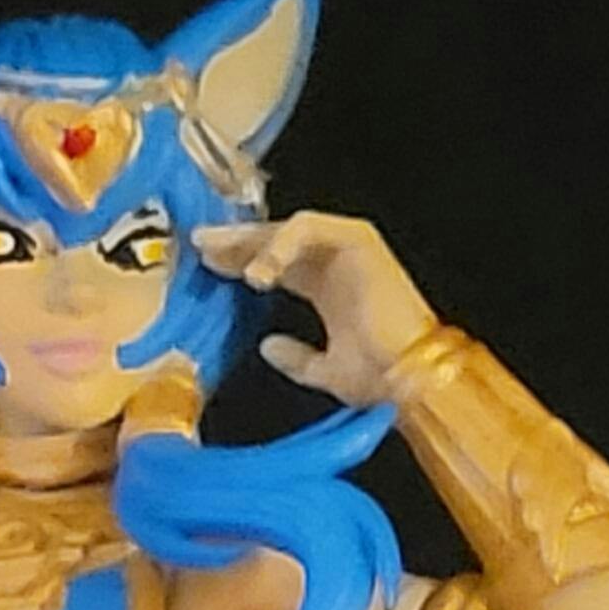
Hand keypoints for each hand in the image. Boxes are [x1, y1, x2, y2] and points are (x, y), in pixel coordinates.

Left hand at [190, 213, 439, 408]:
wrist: (408, 377)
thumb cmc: (377, 380)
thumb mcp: (324, 372)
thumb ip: (295, 358)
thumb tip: (267, 346)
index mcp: (328, 289)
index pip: (276, 266)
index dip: (241, 264)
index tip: (207, 268)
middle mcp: (335, 263)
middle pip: (276, 242)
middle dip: (236, 242)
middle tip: (200, 244)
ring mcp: (346, 247)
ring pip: (287, 230)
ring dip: (251, 241)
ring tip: (219, 258)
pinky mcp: (356, 239)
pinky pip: (307, 229)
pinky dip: (279, 245)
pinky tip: (257, 272)